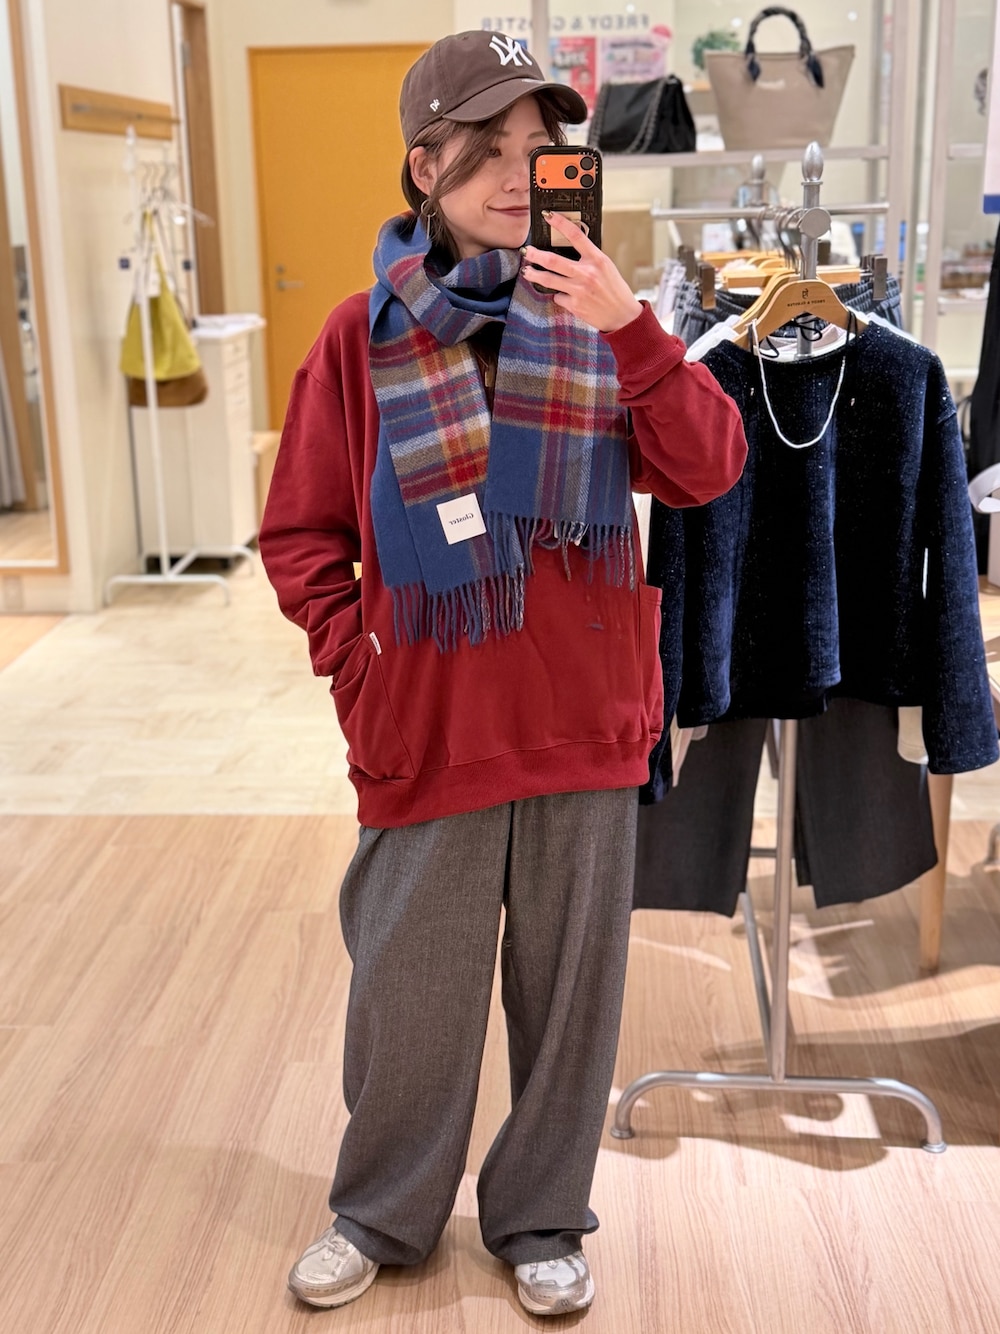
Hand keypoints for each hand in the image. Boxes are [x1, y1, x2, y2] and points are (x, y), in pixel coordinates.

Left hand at [523, 212, 642, 333]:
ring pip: (549, 280)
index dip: (560, 223)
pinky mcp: (575, 305)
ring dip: (534, 275)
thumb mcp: (606, 267)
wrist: (622, 316)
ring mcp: (579, 290)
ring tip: (527, 271)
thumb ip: (589, 258)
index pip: (576, 235)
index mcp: (597, 259)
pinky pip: (558, 296)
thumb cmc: (614, 290)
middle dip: (535, 255)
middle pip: (553, 261)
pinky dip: (559, 295)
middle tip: (526, 251)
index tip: (548, 216)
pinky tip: (566, 296)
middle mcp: (587, 274)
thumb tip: (569, 248)